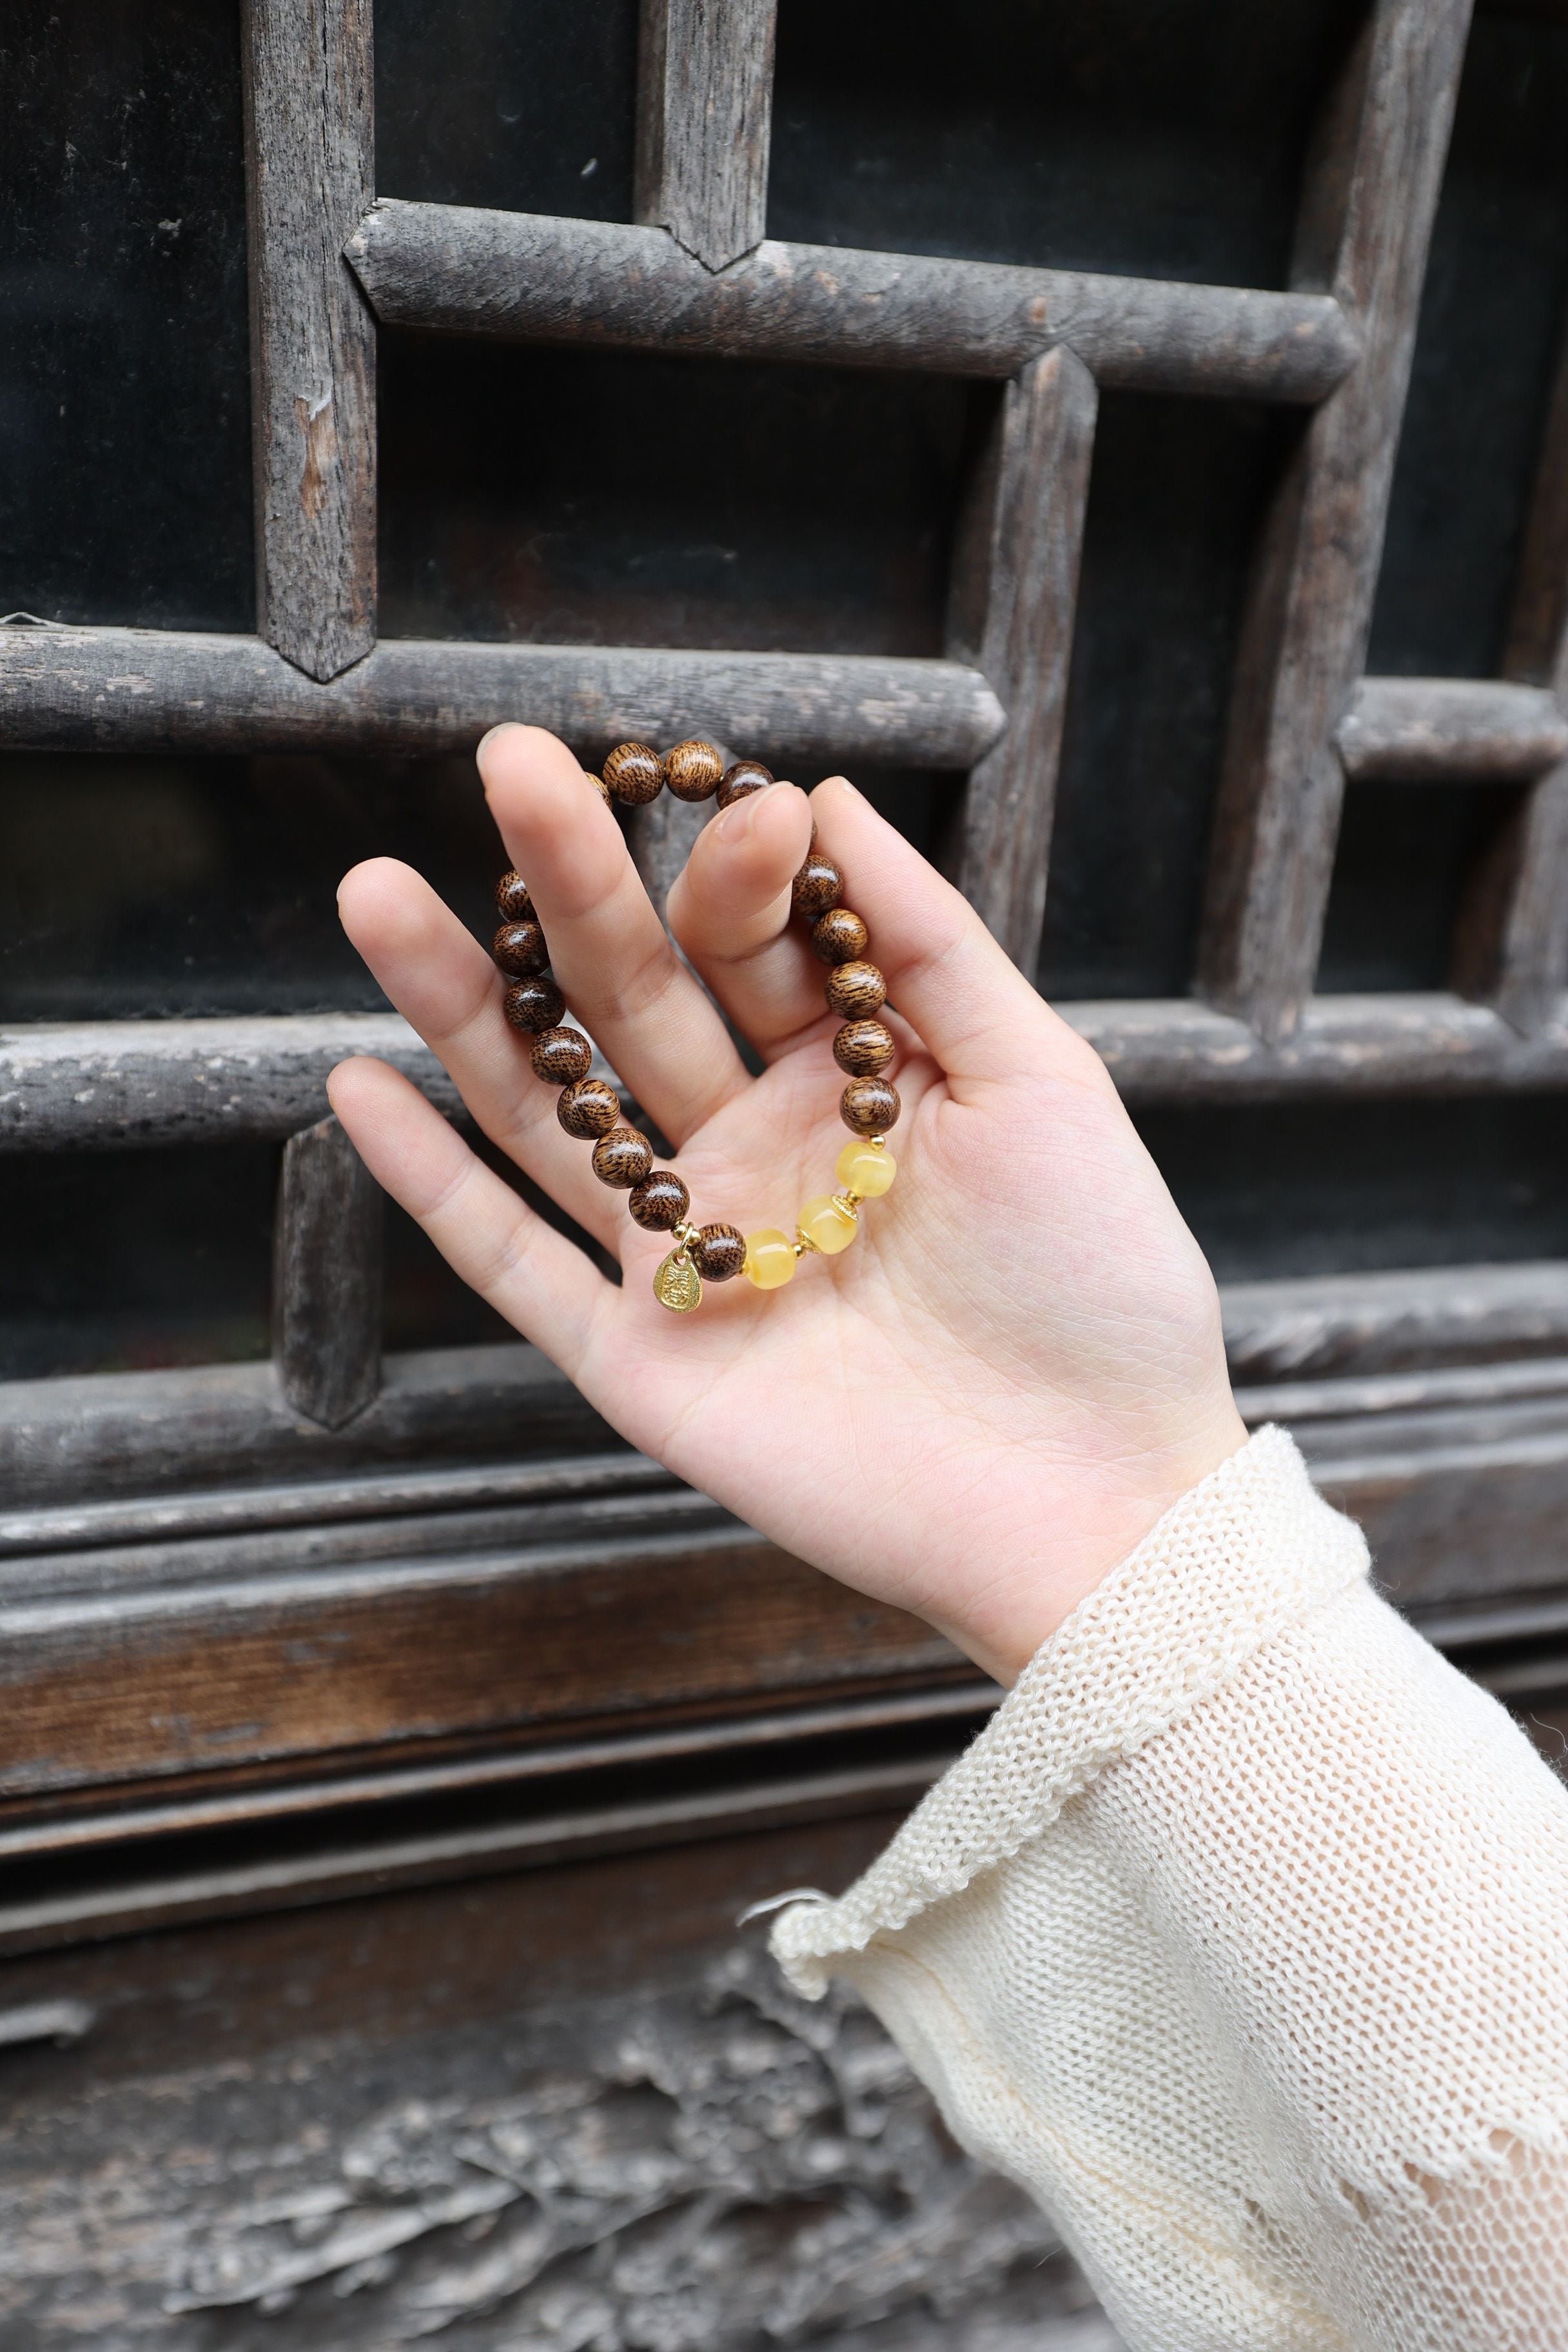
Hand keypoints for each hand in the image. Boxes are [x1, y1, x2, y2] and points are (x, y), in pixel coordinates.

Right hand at [328, 726, 1245, 1685]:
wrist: (1096, 1495)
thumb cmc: (1097, 1283)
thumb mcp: (1039, 1082)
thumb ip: (929, 945)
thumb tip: (826, 793)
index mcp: (845, 1081)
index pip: (752, 948)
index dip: (734, 874)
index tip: (744, 807)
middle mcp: (751, 1150)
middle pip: (632, 1002)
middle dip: (572, 887)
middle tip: (511, 765)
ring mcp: (686, 1252)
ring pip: (548, 1113)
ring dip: (461, 1009)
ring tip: (380, 895)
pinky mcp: (641, 1359)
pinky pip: (515, 1264)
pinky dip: (432, 1186)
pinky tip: (357, 1090)